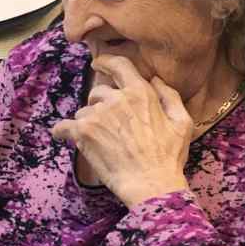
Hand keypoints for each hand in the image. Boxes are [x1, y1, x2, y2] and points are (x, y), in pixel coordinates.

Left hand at [51, 55, 192, 207]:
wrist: (151, 183)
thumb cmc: (168, 156)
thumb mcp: (182, 122)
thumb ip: (169, 96)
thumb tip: (155, 79)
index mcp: (141, 93)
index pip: (119, 66)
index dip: (106, 62)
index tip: (98, 64)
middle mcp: (116, 100)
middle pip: (98, 92)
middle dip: (100, 104)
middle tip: (110, 125)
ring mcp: (97, 115)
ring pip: (83, 112)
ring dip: (88, 123)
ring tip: (104, 142)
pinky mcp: (82, 132)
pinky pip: (62, 126)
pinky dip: (62, 131)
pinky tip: (65, 136)